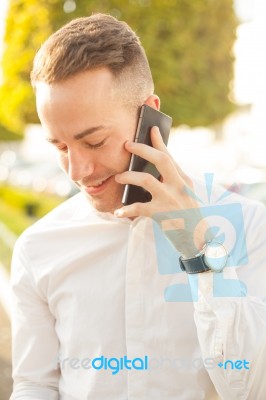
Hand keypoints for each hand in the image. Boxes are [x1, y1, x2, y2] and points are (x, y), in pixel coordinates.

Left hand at [114, 127, 210, 256]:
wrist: (199, 241)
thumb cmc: (189, 217)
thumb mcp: (185, 196)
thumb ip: (173, 182)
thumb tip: (153, 169)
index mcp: (184, 180)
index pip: (170, 156)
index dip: (159, 142)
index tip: (151, 129)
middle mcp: (179, 186)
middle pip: (160, 160)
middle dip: (142, 149)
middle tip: (127, 145)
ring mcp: (170, 199)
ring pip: (146, 179)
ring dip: (128, 176)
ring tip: (118, 177)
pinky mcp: (161, 214)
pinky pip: (138, 208)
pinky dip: (126, 209)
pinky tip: (118, 212)